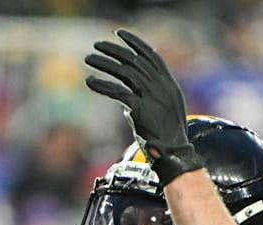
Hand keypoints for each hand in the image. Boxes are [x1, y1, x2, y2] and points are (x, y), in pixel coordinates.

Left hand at [84, 29, 201, 184]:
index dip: (135, 43)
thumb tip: (125, 95)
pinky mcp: (141, 109)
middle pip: (135, 60)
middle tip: (97, 46)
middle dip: (114, 50)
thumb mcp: (161, 110)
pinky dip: (102, 85)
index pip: (151, 56)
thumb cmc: (166, 135)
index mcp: (169, 84)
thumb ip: (146, 98)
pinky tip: (90, 81)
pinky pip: (118, 92)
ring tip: (88, 59)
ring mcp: (152, 97)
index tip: (120, 34)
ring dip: (105, 64)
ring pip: (125, 72)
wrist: (174, 153)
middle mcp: (162, 87)